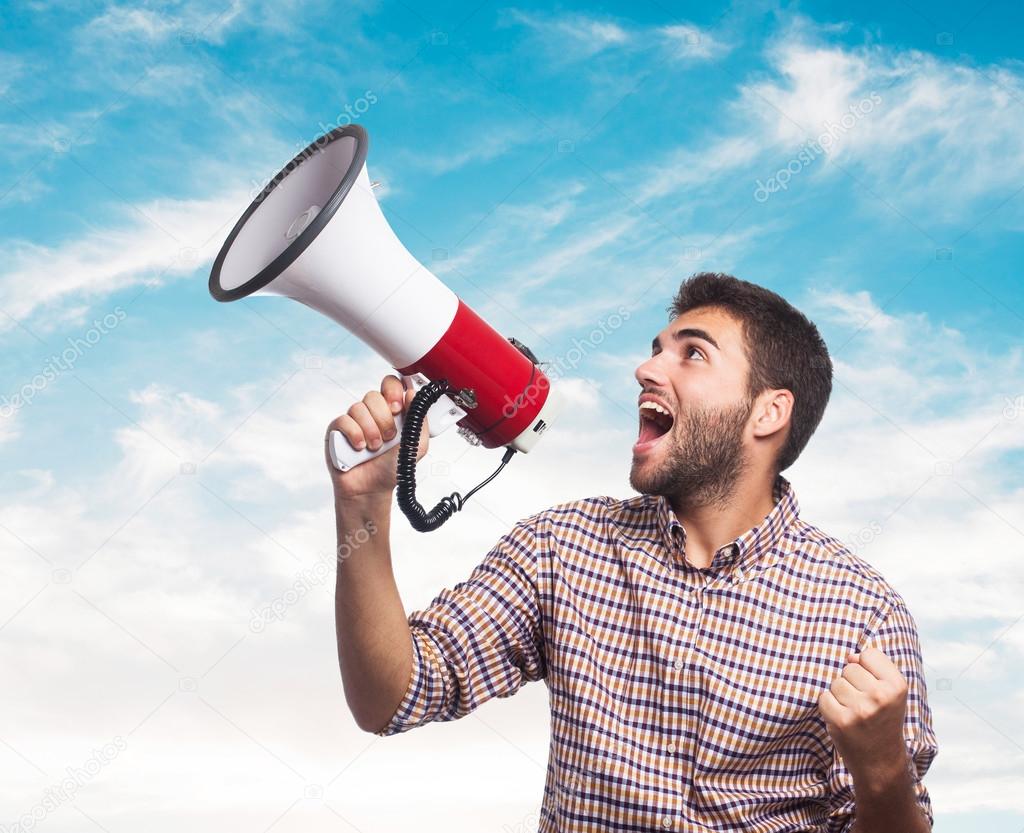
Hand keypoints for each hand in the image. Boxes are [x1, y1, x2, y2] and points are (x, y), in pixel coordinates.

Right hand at [325, 374, 429, 498]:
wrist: (372, 488)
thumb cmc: (393, 467)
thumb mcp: (417, 445)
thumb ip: (419, 419)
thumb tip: (413, 394)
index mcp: (391, 410)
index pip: (389, 384)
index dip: (392, 390)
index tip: (397, 408)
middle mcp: (371, 412)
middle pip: (373, 396)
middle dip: (384, 419)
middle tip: (389, 437)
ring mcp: (353, 420)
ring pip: (358, 408)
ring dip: (371, 431)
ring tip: (374, 448)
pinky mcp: (337, 430)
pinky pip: (343, 420)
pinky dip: (354, 435)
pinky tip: (359, 448)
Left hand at [818, 646, 909, 778]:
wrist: (881, 762)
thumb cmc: (884, 722)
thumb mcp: (891, 694)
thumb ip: (873, 669)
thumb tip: (849, 656)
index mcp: (897, 686)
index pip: (869, 654)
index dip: (867, 668)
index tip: (874, 686)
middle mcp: (880, 696)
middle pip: (849, 668)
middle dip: (852, 683)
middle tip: (864, 704)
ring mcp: (860, 709)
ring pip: (836, 682)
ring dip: (840, 695)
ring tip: (854, 712)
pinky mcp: (841, 720)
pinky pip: (824, 697)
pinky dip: (829, 707)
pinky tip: (843, 719)